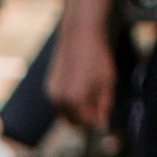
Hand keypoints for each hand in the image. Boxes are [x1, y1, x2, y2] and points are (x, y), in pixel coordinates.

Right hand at [45, 13, 117, 133]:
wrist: (78, 35)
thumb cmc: (95, 56)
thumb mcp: (107, 81)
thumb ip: (104, 104)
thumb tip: (102, 120)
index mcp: (76, 100)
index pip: (86, 122)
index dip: (96, 120)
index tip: (102, 115)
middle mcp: (61, 100)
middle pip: (73, 122)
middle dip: (84, 118)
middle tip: (95, 107)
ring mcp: (53, 94)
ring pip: (64, 114)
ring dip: (75, 110)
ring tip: (87, 93)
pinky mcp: (49, 87)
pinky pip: (59, 102)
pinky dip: (68, 101)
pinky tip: (77, 85)